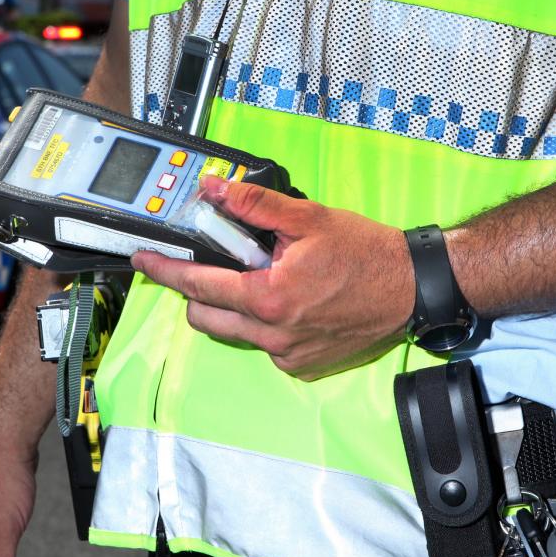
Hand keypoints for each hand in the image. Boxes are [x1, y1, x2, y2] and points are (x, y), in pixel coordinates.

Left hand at [132, 176, 415, 379]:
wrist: (412, 289)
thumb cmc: (366, 253)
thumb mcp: (308, 218)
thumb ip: (254, 205)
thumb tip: (214, 190)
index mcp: (268, 298)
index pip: (197, 285)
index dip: (163, 271)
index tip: (143, 260)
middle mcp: (273, 335)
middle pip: (204, 316)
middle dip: (198, 291)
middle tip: (215, 265)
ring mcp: (288, 355)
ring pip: (233, 333)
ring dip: (233, 307)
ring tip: (262, 279)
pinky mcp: (303, 366)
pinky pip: (264, 346)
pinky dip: (264, 324)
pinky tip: (291, 302)